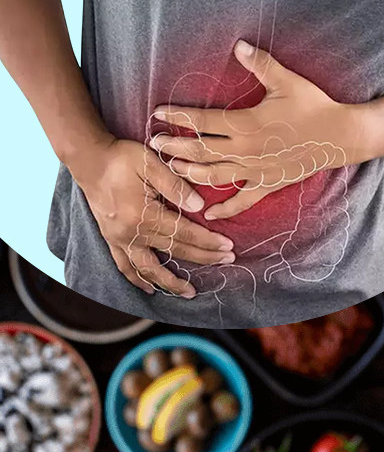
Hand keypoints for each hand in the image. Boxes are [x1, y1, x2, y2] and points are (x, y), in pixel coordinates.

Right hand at [66, 137, 234, 296]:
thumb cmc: (121, 158)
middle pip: (174, 251)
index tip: (228, 247)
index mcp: (143, 215)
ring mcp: (118, 239)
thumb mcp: (151, 163)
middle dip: (203, 257)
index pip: (184, 233)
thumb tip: (199, 207)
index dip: (208, 241)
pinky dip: (138, 279)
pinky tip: (150, 288)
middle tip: (226, 261)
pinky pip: (124, 266)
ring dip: (169, 282)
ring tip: (189, 292)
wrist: (88, 158)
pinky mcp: (110, 239)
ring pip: (148, 268)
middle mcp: (130, 232)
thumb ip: (176, 186)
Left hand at [150, 41, 360, 219]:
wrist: (340, 136)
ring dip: (190, 173)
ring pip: (214, 176)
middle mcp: (246, 150)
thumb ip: (260, 64)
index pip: (203, 122)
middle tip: (155, 144)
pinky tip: (209, 214)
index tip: (158, 113)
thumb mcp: (287, 82)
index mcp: (247, 124)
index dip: (179, 117)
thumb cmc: (314, 106)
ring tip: (171, 169)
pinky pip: (243, 200)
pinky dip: (226, 209)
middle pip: (201, 151)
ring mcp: (256, 170)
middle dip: (175, 148)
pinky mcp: (268, 183)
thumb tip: (238, 46)